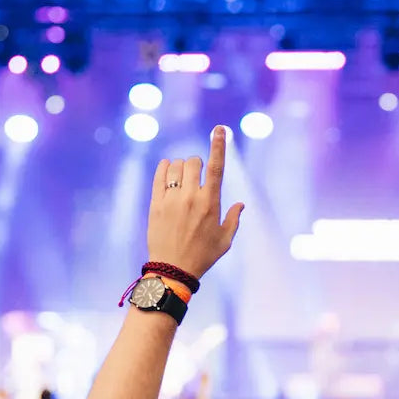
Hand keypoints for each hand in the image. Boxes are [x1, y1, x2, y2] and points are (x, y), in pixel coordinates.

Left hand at [148, 126, 243, 280]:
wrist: (173, 269)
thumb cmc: (202, 257)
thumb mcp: (225, 240)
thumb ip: (234, 219)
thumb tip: (241, 204)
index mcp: (211, 203)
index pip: (217, 167)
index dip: (218, 145)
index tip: (219, 129)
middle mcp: (191, 197)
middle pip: (193, 162)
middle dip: (196, 163)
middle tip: (196, 174)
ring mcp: (172, 198)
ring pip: (176, 166)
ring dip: (181, 166)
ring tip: (182, 178)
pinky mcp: (156, 203)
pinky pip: (160, 174)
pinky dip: (164, 167)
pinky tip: (167, 169)